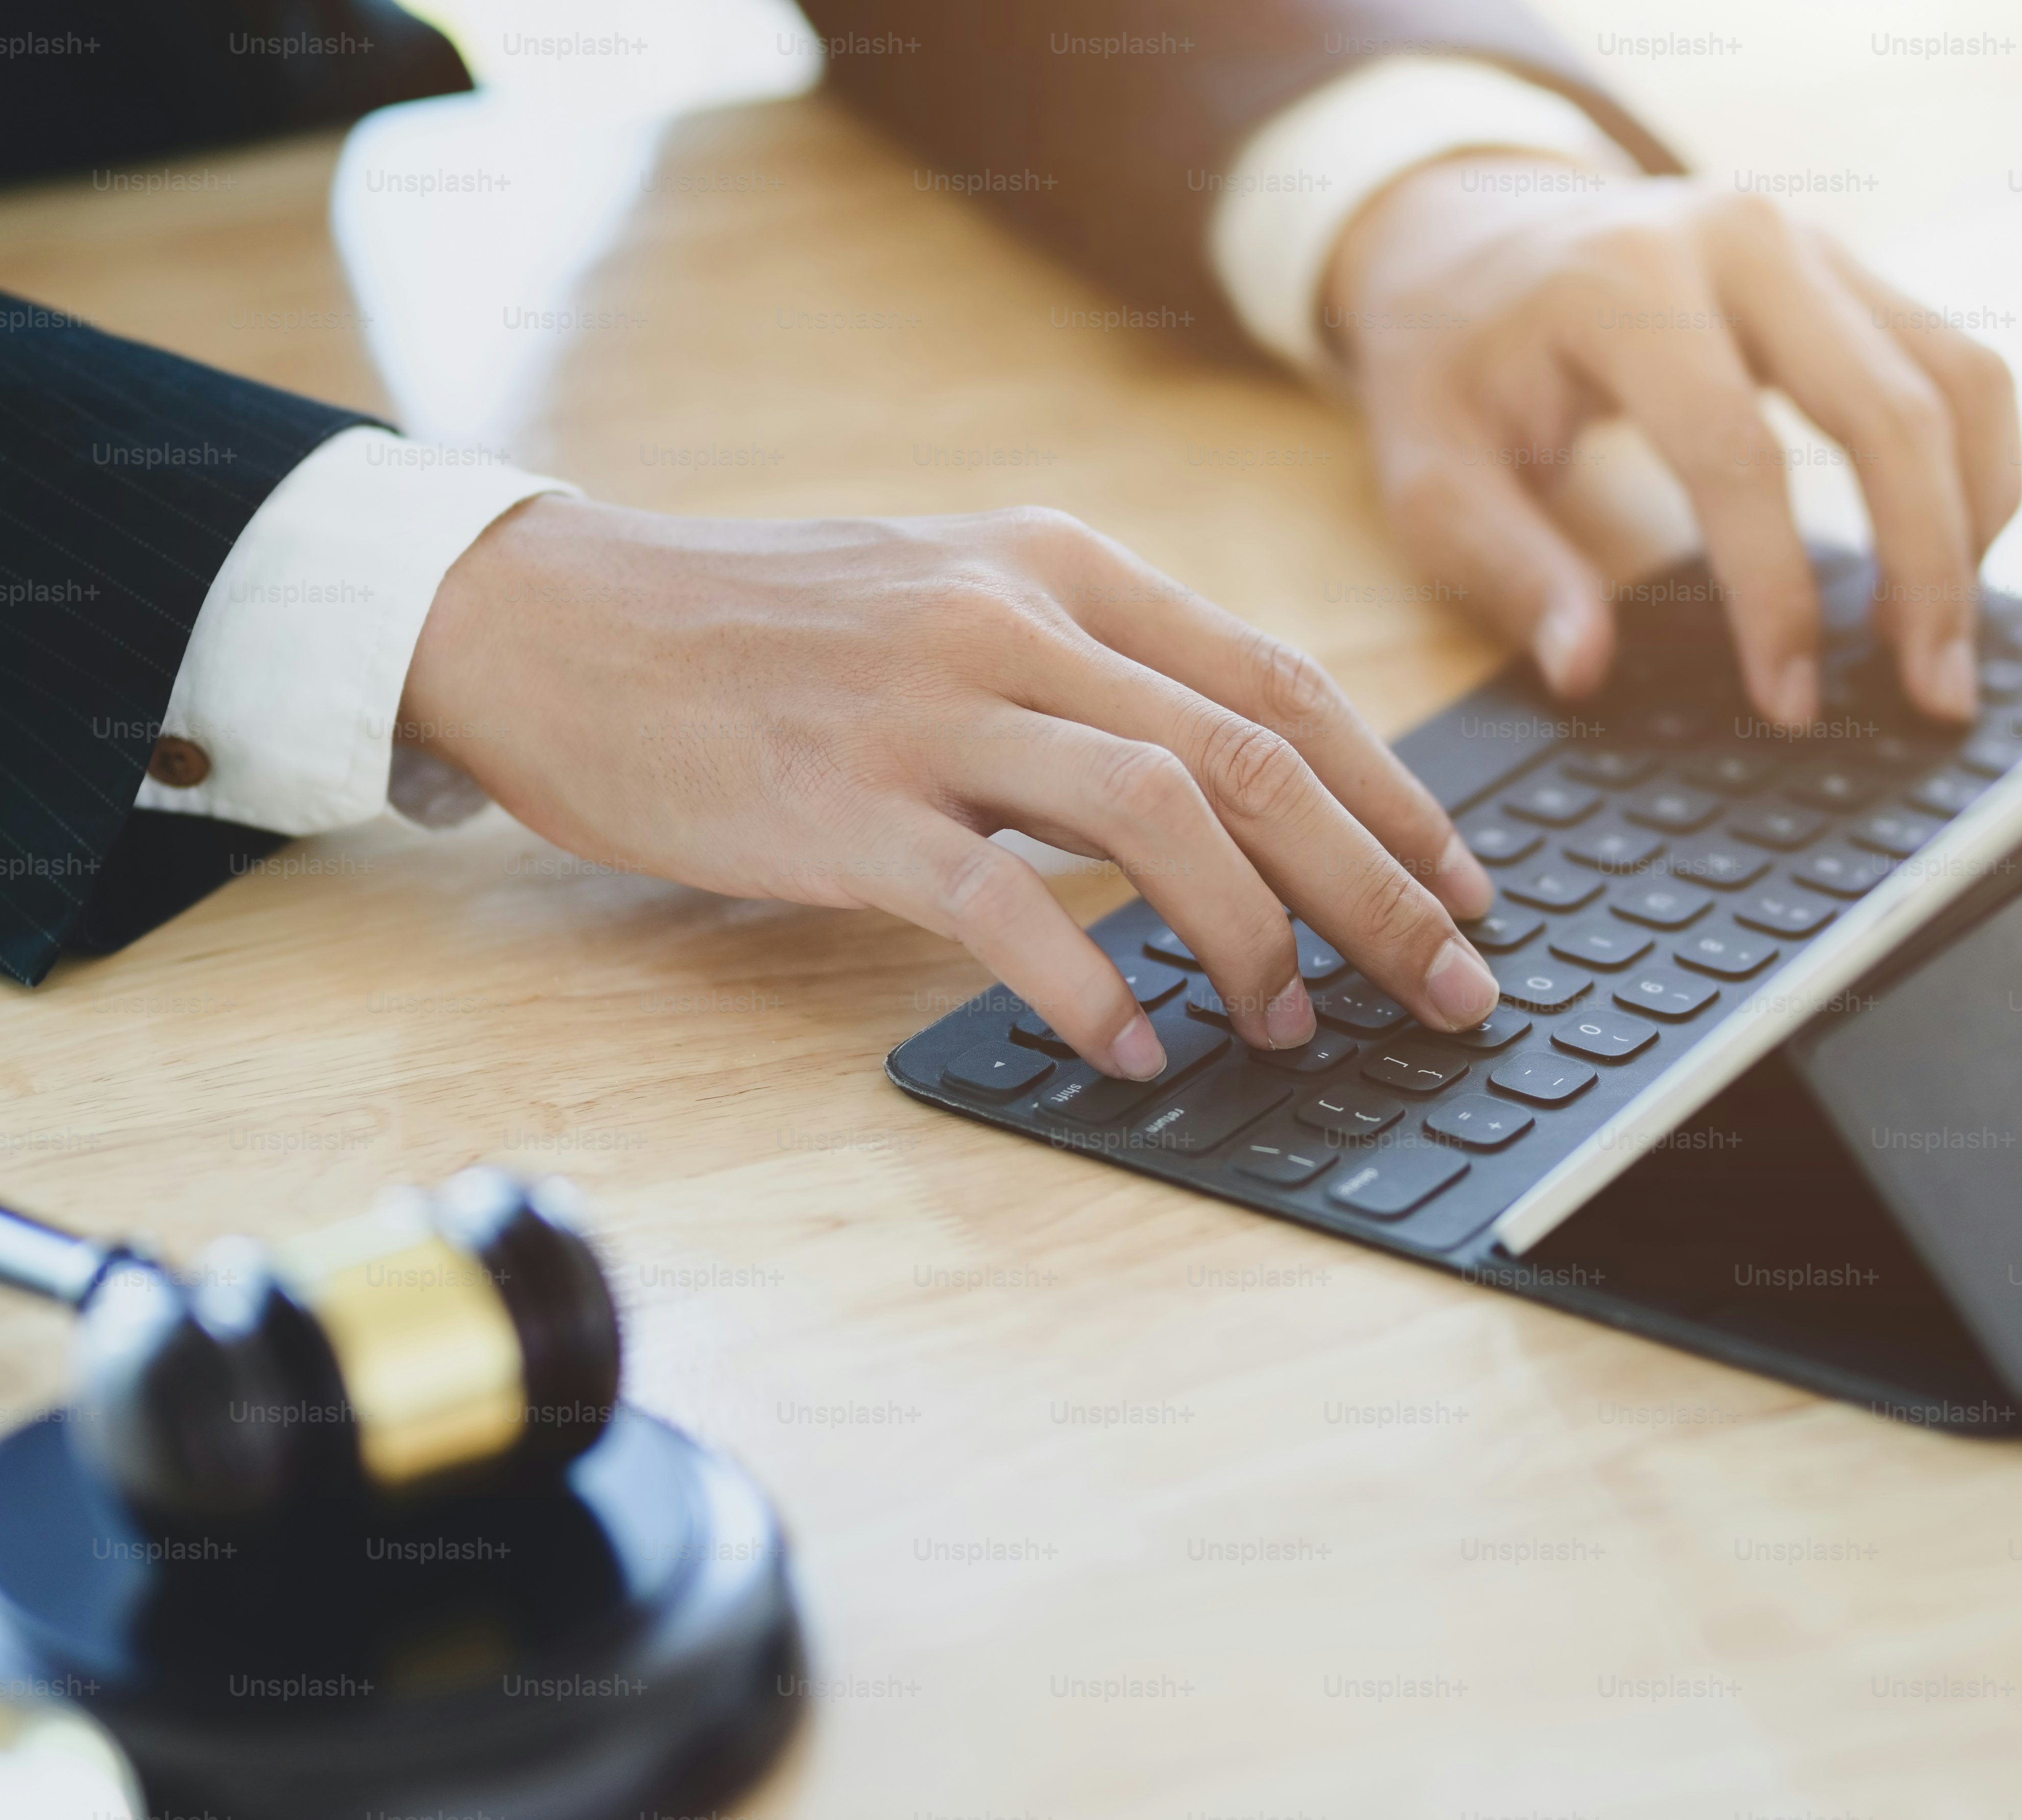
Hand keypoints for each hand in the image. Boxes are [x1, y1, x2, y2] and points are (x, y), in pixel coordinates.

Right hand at [398, 496, 1502, 1079]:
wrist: (556, 621)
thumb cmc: (757, 633)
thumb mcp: (946, 598)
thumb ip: (1079, 669)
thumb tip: (1229, 782)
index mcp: (1056, 566)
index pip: (1278, 683)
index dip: (1394, 795)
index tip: (1465, 887)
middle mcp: (1011, 619)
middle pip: (1252, 752)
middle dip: (1380, 884)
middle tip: (1453, 986)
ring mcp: (925, 708)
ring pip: (1159, 812)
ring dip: (1257, 934)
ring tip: (1297, 1025)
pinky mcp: (842, 805)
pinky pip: (1005, 906)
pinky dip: (1092, 987)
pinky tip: (1139, 1050)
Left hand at [1325, 154, 2021, 729]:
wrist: (1467, 232)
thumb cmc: (1450, 360)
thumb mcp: (1429, 469)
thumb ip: (1506, 568)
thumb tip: (1584, 668)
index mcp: (1623, 281)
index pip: (1736, 452)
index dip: (1775, 590)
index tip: (1789, 701)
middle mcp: (1738, 239)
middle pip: (1885, 410)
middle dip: (1925, 567)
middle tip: (1937, 693)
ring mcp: (1810, 241)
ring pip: (1954, 378)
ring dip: (1973, 520)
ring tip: (1947, 644)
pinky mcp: (1850, 266)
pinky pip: (1957, 364)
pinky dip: (1974, 467)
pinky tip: (1949, 559)